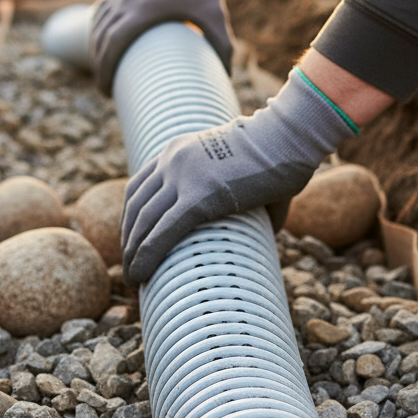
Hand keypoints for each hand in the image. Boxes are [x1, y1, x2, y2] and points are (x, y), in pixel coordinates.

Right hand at [90, 0, 234, 94]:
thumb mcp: (216, 17)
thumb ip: (223, 48)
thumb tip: (227, 78)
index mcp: (145, 7)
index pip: (114, 44)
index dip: (106, 70)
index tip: (106, 91)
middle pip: (101, 38)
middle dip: (100, 67)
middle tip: (106, 90)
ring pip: (97, 25)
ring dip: (96, 50)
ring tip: (104, 72)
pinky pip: (100, 12)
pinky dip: (98, 31)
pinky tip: (101, 47)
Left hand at [120, 68, 359, 282]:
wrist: (290, 138)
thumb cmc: (283, 156)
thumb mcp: (248, 172)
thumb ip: (250, 198)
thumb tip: (271, 229)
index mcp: (178, 150)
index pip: (139, 187)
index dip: (130, 219)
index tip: (132, 244)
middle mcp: (173, 160)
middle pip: (135, 207)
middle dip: (128, 241)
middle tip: (129, 268)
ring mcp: (183, 176)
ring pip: (143, 222)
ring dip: (132, 254)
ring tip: (132, 279)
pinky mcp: (199, 196)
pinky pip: (162, 232)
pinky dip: (146, 257)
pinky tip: (139, 275)